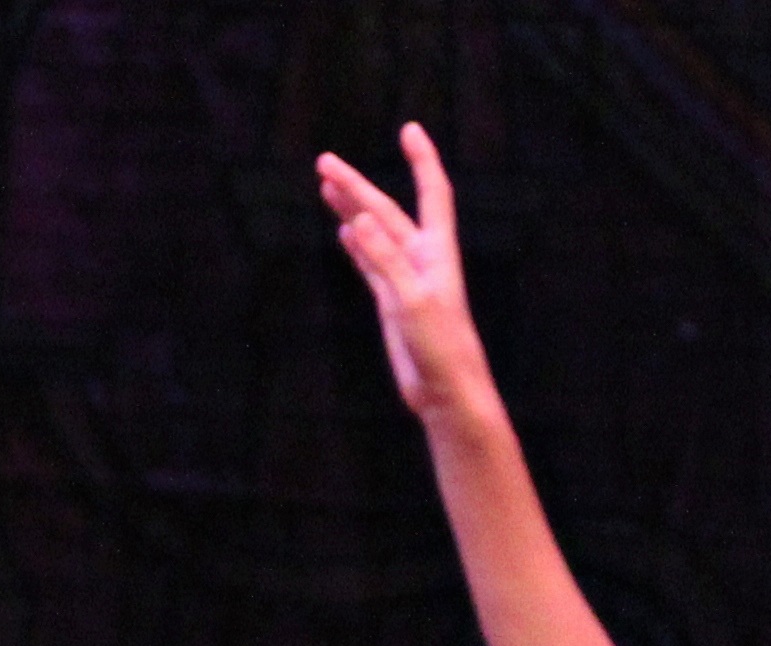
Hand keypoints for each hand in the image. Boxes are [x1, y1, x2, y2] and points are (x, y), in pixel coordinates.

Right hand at [313, 124, 496, 422]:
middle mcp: (421, 258)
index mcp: (436, 250)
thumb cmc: (440, 346)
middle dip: (357, 185)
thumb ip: (386, 259)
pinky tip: (343, 230)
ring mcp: (404, 279)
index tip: (409, 129)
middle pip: (386, 210)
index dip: (422, 160)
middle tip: (324, 162)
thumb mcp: (412, 299)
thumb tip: (358, 219)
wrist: (446, 391)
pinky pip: (370, 264)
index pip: (431, 192)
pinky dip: (357, 246)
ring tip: (327, 184)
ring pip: (374, 234)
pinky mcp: (392, 302)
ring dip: (352, 208)